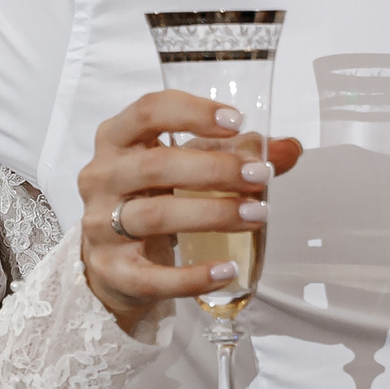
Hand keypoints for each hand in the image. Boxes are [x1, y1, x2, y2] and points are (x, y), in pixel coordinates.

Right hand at [77, 91, 304, 334]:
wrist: (112, 261)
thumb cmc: (151, 198)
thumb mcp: (186, 168)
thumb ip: (235, 154)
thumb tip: (290, 149)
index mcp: (117, 140)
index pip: (147, 112)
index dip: (192, 112)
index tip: (236, 122)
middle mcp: (101, 178)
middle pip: (156, 165)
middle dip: (215, 169)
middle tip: (260, 176)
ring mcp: (99, 226)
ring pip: (157, 215)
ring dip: (213, 214)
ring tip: (257, 215)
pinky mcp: (111, 271)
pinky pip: (151, 276)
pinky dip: (192, 276)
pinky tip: (227, 270)